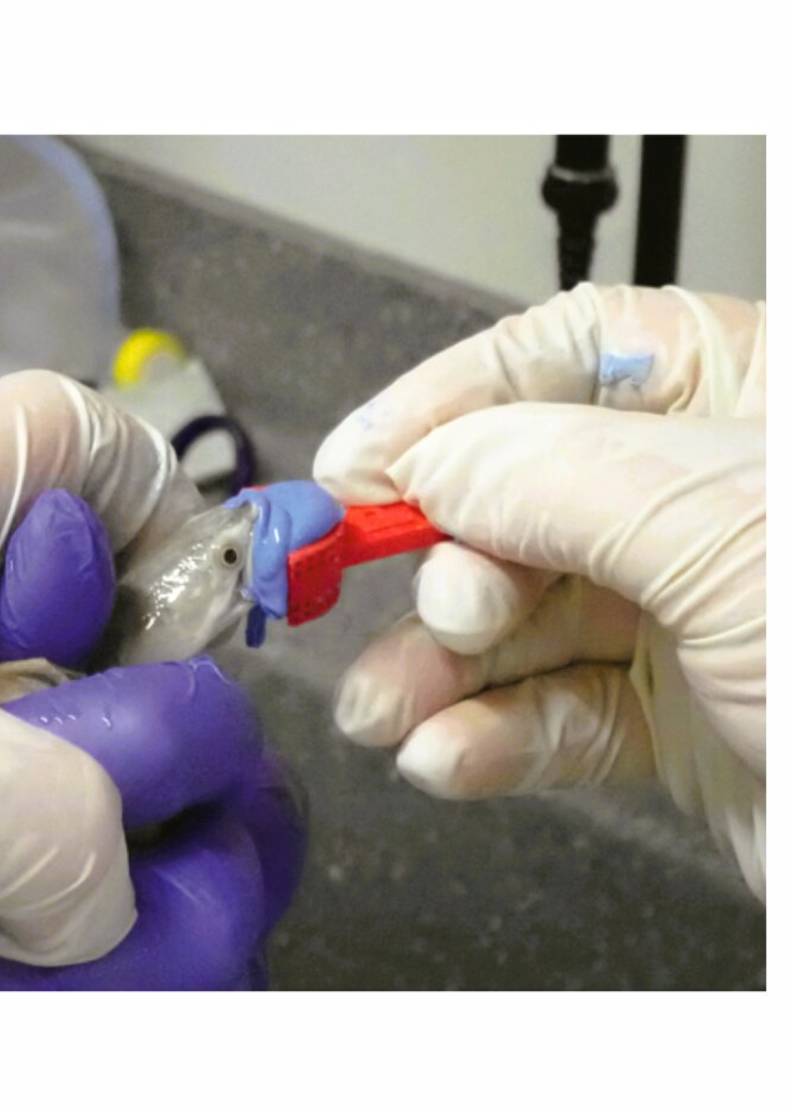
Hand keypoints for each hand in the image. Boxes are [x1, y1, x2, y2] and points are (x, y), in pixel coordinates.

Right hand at [313, 284, 763, 895]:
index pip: (572, 352)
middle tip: (421, 606)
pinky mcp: (694, 725)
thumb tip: (429, 461)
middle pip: (525, 494)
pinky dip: (488, 740)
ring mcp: (707, 615)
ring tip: (391, 709)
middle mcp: (725, 499)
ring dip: (439, 670)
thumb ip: (550, 475)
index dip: (451, 401)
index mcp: (760, 399)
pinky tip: (456, 757)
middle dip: (448, 561)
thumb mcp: (724, 528)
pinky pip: (554, 715)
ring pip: (525, 618)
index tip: (359, 468)